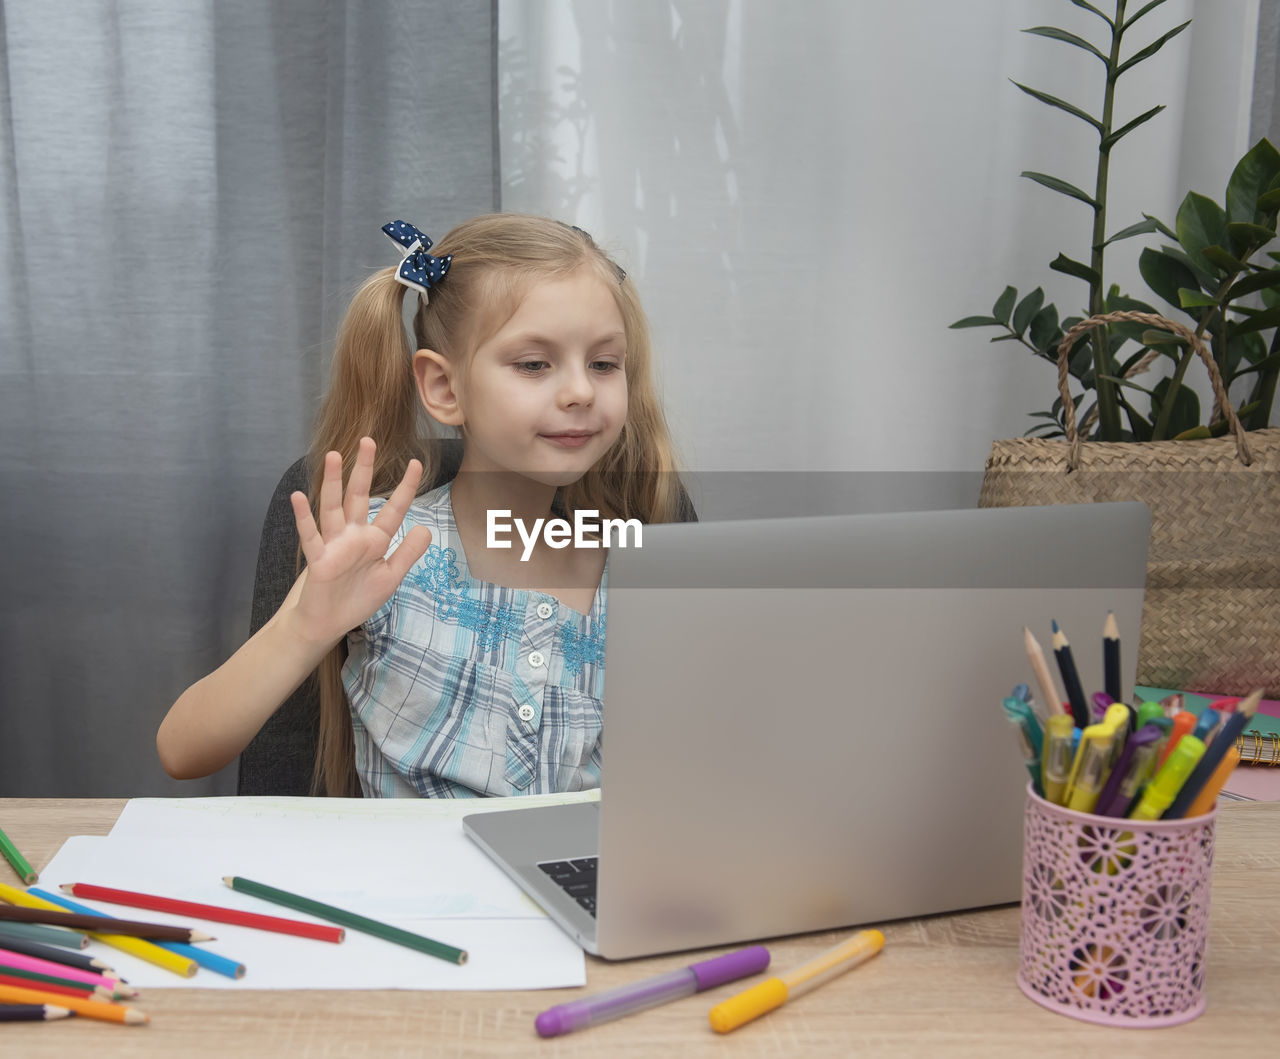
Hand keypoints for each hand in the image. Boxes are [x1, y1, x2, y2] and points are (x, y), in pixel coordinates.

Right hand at [287, 437, 432, 644]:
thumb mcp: (391, 577)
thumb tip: (426, 527)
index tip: (416, 463)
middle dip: (364, 470)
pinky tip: (298, 496)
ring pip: (333, 507)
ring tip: (333, 456)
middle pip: (359, 496)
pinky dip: (304, 517)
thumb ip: (408, 553)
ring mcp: (334, 545)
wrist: (329, 622)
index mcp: (375, 540)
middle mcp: (353, 536)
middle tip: (367, 441)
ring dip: (333, 482)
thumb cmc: (358, 598)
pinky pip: (310, 536)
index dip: (405, 488)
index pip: (393, 509)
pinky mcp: (318, 559)